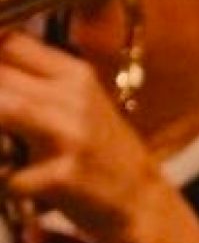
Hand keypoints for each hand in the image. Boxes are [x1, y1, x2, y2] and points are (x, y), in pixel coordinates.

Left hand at [0, 32, 166, 242]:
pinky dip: (4, 180)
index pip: (12, 43)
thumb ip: (35, 82)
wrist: (140, 200)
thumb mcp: (78, 104)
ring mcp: (70, 135)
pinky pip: (10, 175)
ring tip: (3, 147)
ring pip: (4, 109)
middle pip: (2, 75)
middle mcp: (74, 97)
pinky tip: (12, 182)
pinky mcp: (64, 175)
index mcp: (74, 75)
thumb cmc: (99, 151)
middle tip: (0, 117)